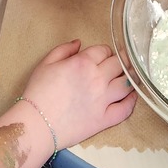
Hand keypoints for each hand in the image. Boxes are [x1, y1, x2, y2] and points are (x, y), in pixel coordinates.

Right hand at [22, 40, 136, 147]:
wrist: (36, 124)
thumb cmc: (37, 93)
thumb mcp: (46, 63)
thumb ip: (64, 49)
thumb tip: (79, 43)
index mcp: (83, 63)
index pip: (104, 51)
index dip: (104, 51)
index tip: (103, 56)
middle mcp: (97, 79)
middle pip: (119, 64)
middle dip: (120, 61)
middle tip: (121, 63)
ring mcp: (103, 100)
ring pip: (127, 84)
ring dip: (131, 78)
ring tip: (131, 76)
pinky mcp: (104, 119)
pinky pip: (125, 109)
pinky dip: (131, 102)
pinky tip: (132, 96)